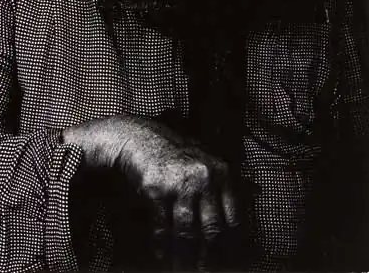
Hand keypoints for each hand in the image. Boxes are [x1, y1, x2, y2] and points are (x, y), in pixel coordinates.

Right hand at [63, 115, 238, 269]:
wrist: (141, 139)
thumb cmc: (177, 153)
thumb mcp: (207, 160)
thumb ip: (229, 179)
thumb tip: (257, 192)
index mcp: (221, 172)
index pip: (234, 217)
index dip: (233, 245)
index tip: (230, 261)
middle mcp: (203, 177)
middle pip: (212, 229)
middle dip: (210, 257)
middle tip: (206, 270)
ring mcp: (180, 183)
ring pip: (187, 232)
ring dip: (184, 257)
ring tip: (182, 268)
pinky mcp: (157, 189)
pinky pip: (162, 225)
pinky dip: (161, 244)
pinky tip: (161, 255)